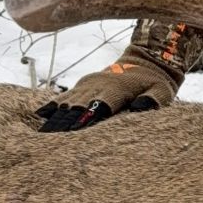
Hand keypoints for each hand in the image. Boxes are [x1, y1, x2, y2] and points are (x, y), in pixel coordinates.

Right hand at [36, 55, 178, 131]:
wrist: (145, 61)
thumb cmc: (155, 82)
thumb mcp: (162, 91)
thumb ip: (153, 100)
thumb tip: (141, 107)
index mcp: (117, 89)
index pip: (99, 106)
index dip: (86, 119)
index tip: (72, 132)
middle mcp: (99, 86)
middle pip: (79, 106)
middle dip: (64, 123)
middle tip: (49, 141)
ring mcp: (89, 84)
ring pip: (69, 102)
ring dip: (56, 118)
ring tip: (42, 135)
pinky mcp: (84, 84)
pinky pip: (66, 95)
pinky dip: (53, 105)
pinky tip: (40, 115)